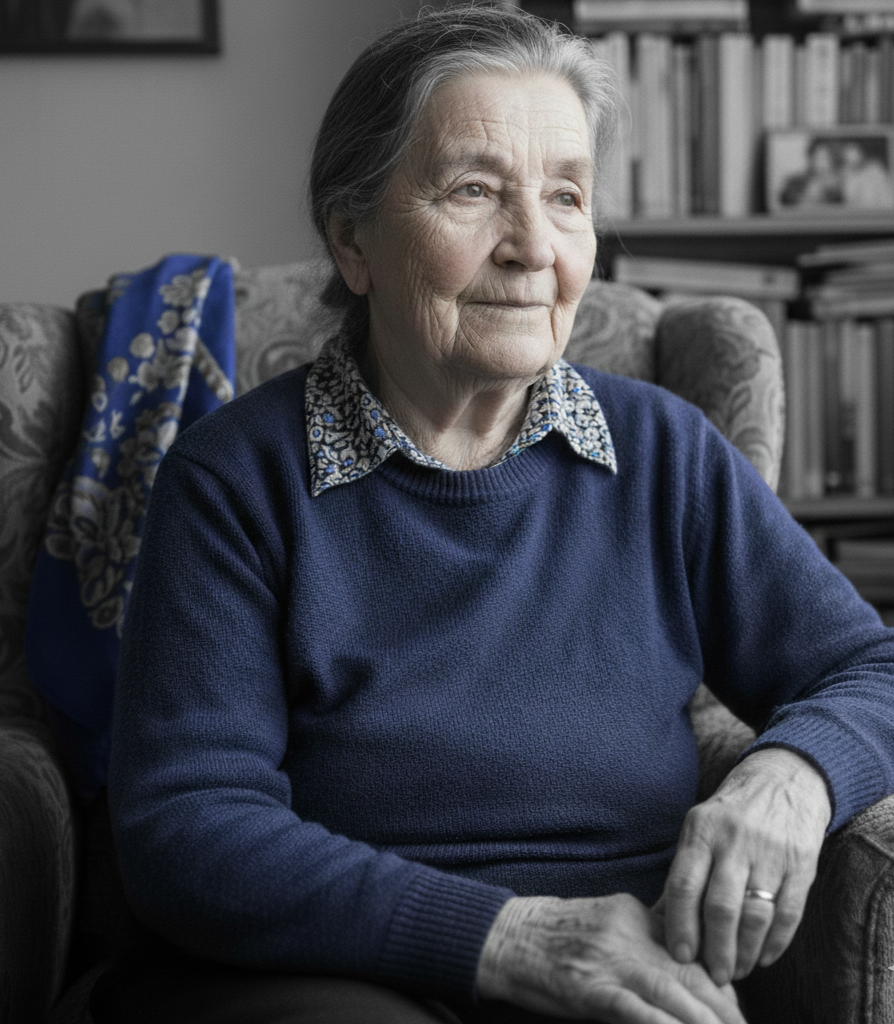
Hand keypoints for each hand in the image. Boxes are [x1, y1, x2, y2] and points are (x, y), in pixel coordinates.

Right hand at [476, 892, 745, 1022]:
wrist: (506, 937)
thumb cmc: (553, 935)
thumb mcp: (604, 921)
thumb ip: (641, 936)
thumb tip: (681, 964)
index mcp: (634, 915)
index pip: (691, 952)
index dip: (721, 986)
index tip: (737, 1012)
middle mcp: (628, 933)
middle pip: (691, 973)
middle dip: (725, 1010)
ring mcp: (610, 960)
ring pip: (674, 992)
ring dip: (707, 1022)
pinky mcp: (591, 988)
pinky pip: (638, 1012)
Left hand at [661, 747, 831, 986]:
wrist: (784, 780)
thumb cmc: (730, 814)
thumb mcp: (699, 828)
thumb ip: (685, 870)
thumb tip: (659, 920)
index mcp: (701, 830)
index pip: (684, 885)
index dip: (680, 927)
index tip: (680, 956)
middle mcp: (734, 841)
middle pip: (720, 907)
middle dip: (716, 950)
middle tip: (714, 975)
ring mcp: (770, 853)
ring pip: (755, 915)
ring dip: (746, 952)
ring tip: (738, 970)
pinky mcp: (801, 864)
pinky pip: (789, 914)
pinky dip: (776, 943)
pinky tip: (764, 957)